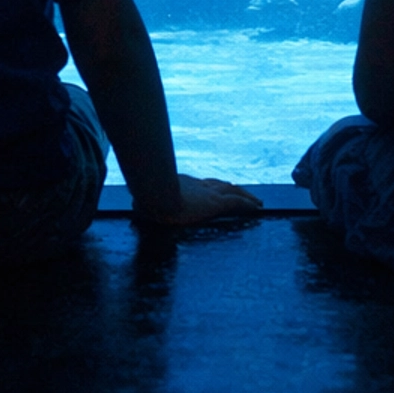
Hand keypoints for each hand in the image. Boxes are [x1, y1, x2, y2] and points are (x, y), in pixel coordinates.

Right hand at [135, 175, 263, 227]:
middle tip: (243, 193)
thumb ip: (143, 202)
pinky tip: (258, 208)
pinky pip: (236, 202)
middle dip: (232, 188)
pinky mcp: (215, 203)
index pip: (201, 184)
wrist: (155, 195)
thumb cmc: (146, 198)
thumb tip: (135, 206)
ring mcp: (207, 193)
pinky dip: (248, 203)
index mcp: (182, 184)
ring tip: (256, 201)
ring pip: (232, 190)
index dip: (212, 186)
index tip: (218, 189)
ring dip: (245, 195)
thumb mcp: (145, 200)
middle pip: (220, 184)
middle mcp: (197, 185)